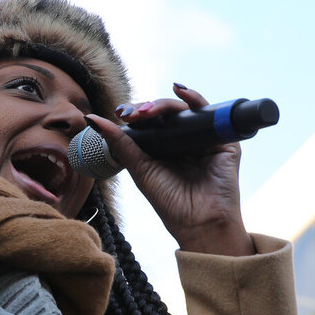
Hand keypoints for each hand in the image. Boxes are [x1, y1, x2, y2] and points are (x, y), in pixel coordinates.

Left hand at [85, 84, 254, 255]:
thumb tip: (91, 119)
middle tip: (135, 114)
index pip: (149, 122)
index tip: (120, 113)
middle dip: (147, 108)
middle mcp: (184, 141)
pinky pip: (210, 111)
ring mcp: (203, 138)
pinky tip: (180, 92)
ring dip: (164, 104)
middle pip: (165, 113)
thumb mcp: (140, 169)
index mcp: (164, 148)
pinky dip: (194, 98)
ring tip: (149, 111)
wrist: (200, 223)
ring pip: (184, 109)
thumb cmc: (170, 202)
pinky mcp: (223, 139)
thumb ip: (120, 143)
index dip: (136, 114)